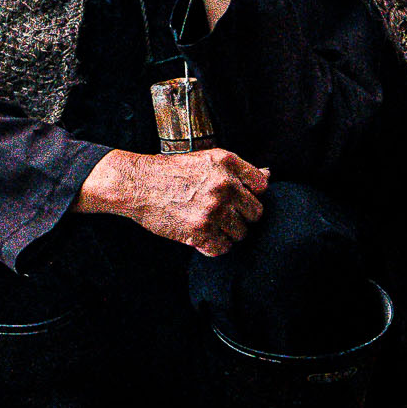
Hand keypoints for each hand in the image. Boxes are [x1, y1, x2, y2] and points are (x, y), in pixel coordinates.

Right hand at [80, 145, 268, 256]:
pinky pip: (223, 248)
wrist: (138, 184)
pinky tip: (203, 235)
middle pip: (256, 213)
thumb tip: (268, 175)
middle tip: (224, 215)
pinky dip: (214, 246)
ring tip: (211, 225)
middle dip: (242, 216)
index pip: (262, 186)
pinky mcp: (200, 231)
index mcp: (227, 164)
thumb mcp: (206, 160)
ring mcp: (213, 209)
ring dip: (228, 232)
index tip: (240, 198)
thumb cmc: (171, 172)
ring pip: (241, 233)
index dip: (251, 194)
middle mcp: (224, 185)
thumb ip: (238, 170)